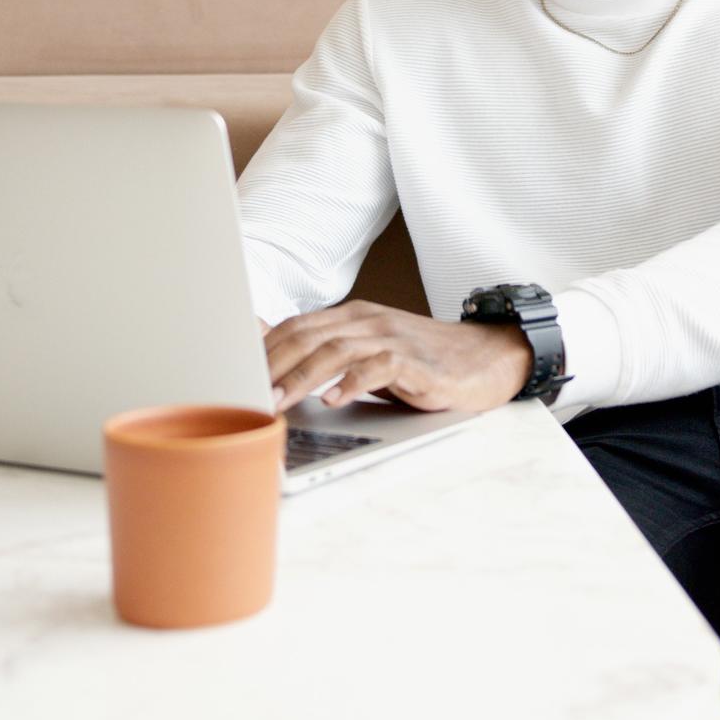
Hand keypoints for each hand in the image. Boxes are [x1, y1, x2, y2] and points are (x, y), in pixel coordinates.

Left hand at [262, 299, 534, 414]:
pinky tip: (334, 399)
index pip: (297, 326)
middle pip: (310, 336)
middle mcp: (368, 321)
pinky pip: (379, 367)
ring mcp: (392, 338)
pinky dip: (352, 382)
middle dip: (275, 365)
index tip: (237, 375)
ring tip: (279, 402)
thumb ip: (326, 349)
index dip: (265, 350)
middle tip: (249, 395)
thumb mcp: (367, 352)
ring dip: (303, 377)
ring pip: (337, 350)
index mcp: (353, 317)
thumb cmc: (419, 361)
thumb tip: (272, 345)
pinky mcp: (415, 362)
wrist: (482, 359)